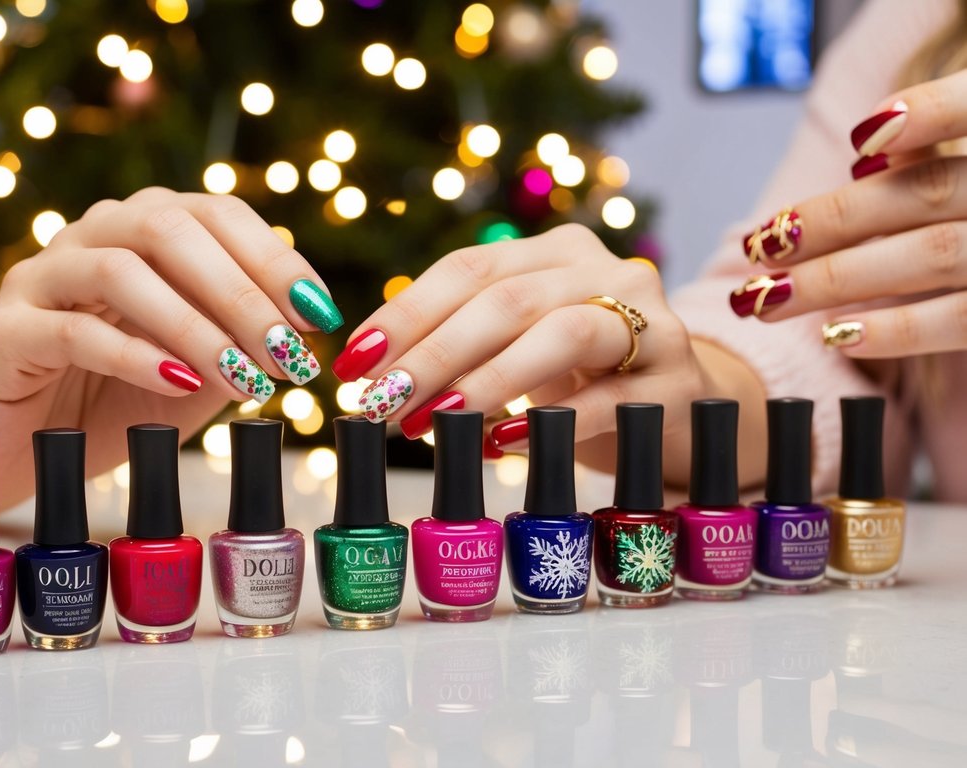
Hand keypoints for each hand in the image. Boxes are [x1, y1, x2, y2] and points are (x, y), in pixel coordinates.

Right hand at [0, 187, 338, 513]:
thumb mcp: (194, 373)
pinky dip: (135, 356)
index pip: (214, 213)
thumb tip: (302, 335)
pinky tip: (180, 385)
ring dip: (195, 326)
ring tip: (243, 379)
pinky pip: (73, 331)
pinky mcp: (5, 331)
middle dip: (240, 292)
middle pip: (168, 227)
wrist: (22, 452)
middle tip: (287, 353)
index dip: (272, 258)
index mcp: (138, 230)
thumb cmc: (112, 404)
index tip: (318, 315)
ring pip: (120, 271)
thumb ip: (237, 343)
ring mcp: (39, 278)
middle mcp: (89, 237)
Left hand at [330, 224, 724, 475]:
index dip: (406, 312)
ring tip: (433, 419)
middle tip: (382, 400)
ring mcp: (651, 323)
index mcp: (557, 253)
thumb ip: (461, 343)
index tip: (355, 360)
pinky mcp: (676, 383)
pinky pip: (607, 398)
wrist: (683, 404)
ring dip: (487, 379)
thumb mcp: (519, 346)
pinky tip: (500, 442)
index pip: (469, 269)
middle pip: (507, 300)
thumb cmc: (580, 374)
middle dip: (433, 352)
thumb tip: (372, 375)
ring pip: (561, 332)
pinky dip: (549, 423)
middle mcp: (607, 272)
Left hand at [730, 68, 966, 356]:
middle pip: (928, 193)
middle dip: (832, 220)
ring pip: (932, 255)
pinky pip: (963, 321)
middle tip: (759, 242)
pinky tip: (837, 334)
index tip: (861, 135)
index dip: (932, 112)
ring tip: (768, 298)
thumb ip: (947, 142)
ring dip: (838, 279)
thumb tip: (872, 147)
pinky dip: (896, 328)